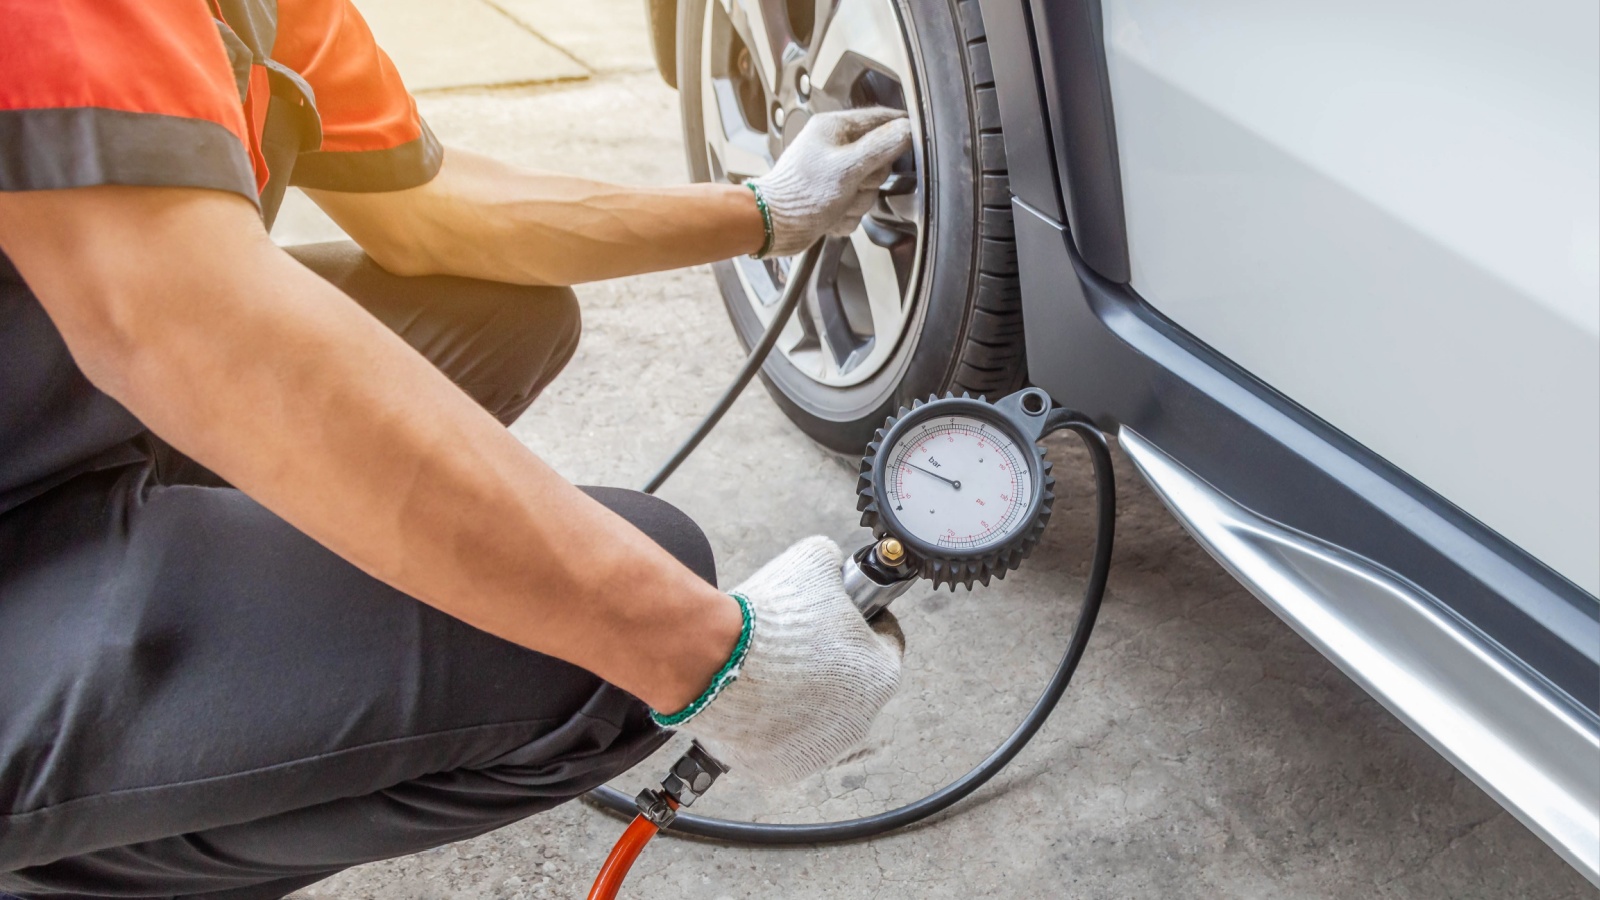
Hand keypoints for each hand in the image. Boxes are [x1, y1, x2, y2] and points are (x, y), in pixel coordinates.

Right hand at [655, 536, 903, 783]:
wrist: (715, 660)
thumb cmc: (772, 618)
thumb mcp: (816, 561)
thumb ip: (833, 564)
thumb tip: (831, 564)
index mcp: (882, 675)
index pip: (885, 643)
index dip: (865, 622)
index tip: (844, 615)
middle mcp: (860, 722)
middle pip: (853, 685)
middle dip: (831, 664)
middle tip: (799, 642)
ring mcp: (821, 751)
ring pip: (819, 719)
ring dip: (803, 698)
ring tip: (771, 671)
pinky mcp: (784, 769)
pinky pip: (784, 744)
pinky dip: (772, 726)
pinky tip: (756, 701)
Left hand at [750, 108, 912, 257]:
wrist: (773, 226)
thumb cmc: (801, 193)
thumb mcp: (848, 167)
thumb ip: (880, 147)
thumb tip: (908, 130)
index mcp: (835, 128)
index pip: (880, 119)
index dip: (900, 130)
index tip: (914, 141)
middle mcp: (834, 147)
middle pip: (879, 159)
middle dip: (870, 180)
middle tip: (854, 185)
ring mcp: (833, 174)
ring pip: (869, 188)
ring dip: (857, 202)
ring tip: (838, 203)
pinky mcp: (831, 197)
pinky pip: (856, 207)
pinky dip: (847, 215)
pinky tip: (831, 215)